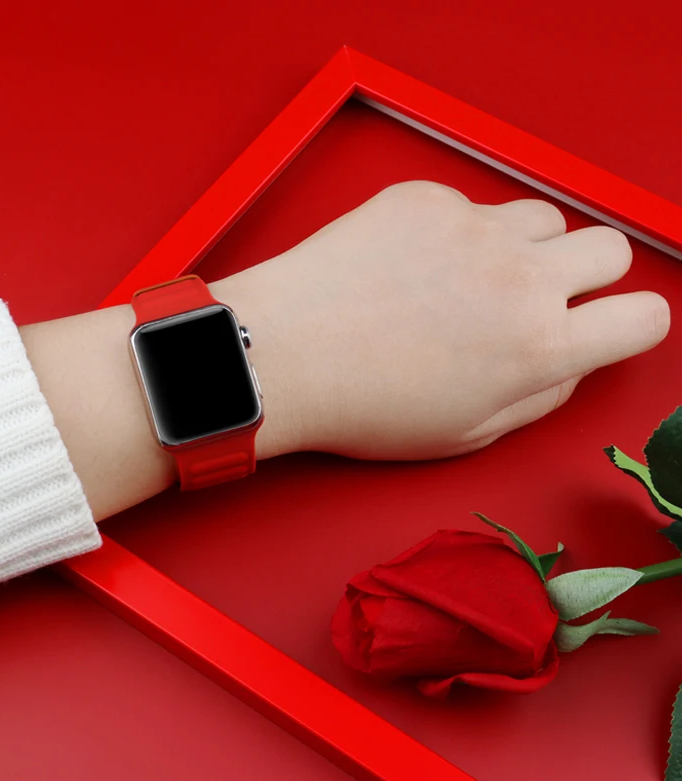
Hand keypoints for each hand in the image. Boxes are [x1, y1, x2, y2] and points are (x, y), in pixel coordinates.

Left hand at [212, 181, 669, 460]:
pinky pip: (469, 205)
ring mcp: (472, 228)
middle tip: (541, 298)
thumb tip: (572, 361)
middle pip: (608, 247)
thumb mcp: (466, 433)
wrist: (283, 355)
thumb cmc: (362, 405)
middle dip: (588, 275)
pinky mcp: (425, 199)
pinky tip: (410, 265)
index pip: (644, 316)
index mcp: (537, 347)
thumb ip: (539, 396)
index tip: (606, 327)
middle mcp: (518, 277)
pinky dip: (454, 232)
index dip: (629, 324)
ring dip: (523, 248)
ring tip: (469, 281)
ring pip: (541, 218)